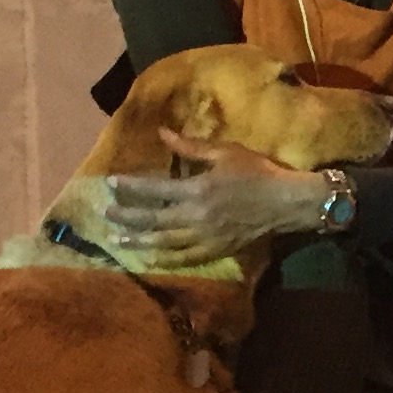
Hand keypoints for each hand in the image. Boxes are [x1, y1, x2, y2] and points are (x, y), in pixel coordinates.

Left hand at [102, 145, 329, 267]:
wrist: (287, 203)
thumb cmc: (257, 172)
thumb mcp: (225, 152)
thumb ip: (190, 148)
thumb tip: (162, 134)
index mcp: (198, 190)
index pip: (155, 191)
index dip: (131, 188)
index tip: (110, 184)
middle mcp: (197, 217)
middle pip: (153, 220)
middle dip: (127, 218)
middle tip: (105, 215)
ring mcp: (206, 237)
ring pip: (164, 243)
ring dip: (138, 241)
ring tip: (117, 240)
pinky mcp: (216, 250)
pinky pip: (185, 258)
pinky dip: (165, 258)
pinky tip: (149, 257)